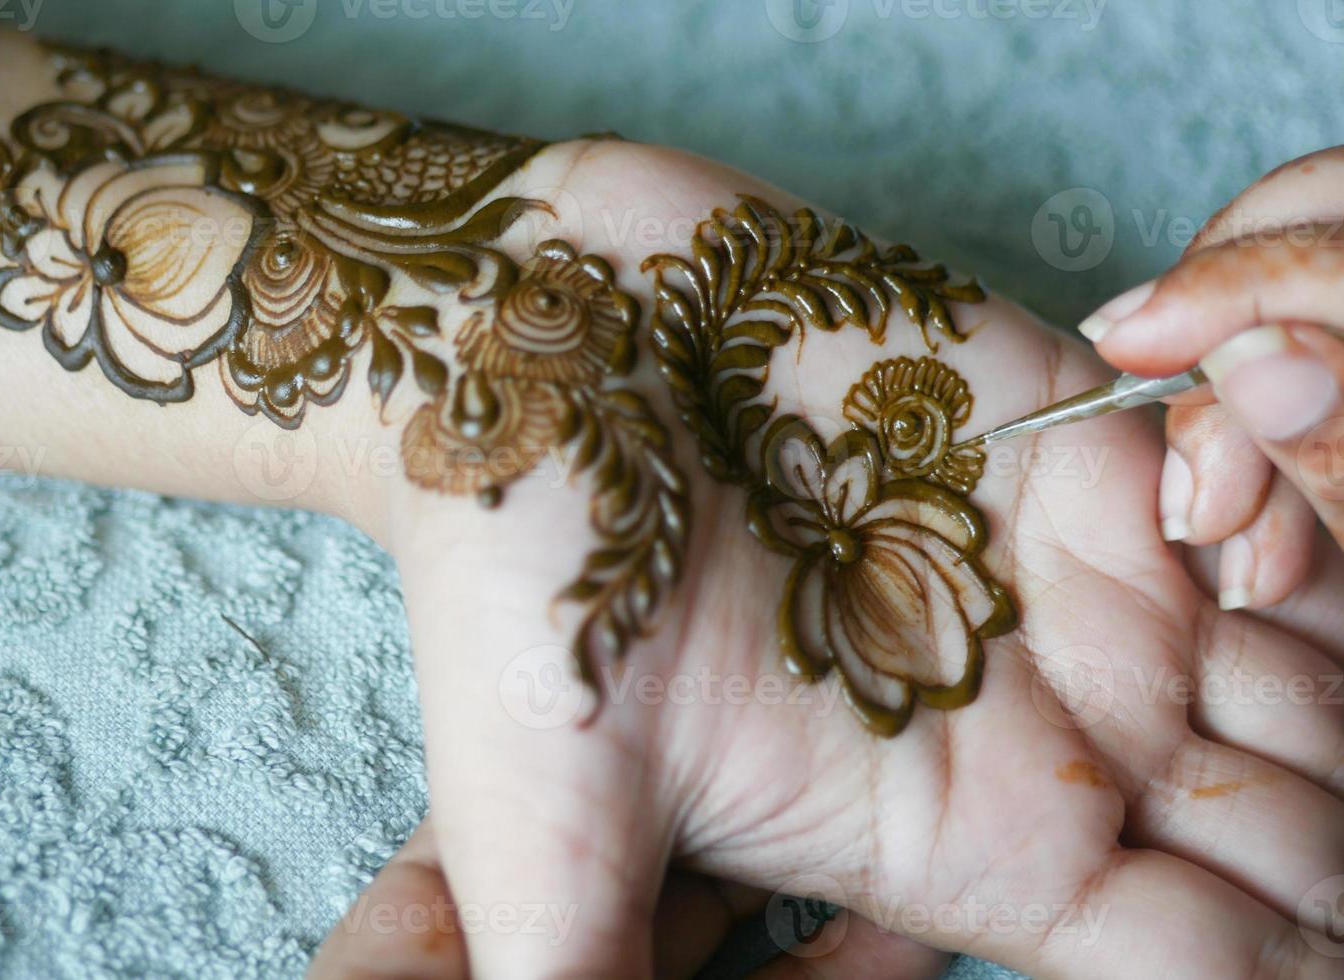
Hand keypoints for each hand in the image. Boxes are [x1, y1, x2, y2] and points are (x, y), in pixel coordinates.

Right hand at [308, 142, 1343, 978]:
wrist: (526, 351)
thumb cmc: (521, 585)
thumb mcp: (536, 835)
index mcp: (962, 850)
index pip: (1212, 962)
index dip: (1288, 956)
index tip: (1293, 916)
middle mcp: (1046, 728)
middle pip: (1305, 824)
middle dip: (1337, 810)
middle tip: (1228, 722)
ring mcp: (1080, 585)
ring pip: (1320, 667)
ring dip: (1336, 646)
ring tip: (1230, 587)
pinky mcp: (1085, 444)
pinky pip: (1273, 499)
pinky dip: (1298, 497)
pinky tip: (1217, 486)